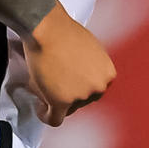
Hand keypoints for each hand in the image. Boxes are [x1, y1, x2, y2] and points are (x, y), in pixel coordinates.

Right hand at [25, 6, 115, 125]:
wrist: (47, 28)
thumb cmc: (63, 31)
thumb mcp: (89, 49)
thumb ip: (90, 66)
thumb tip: (78, 74)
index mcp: (108, 73)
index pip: (95, 90)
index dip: (80, 87)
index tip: (69, 84)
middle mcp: (98, 86)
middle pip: (83, 101)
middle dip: (69, 95)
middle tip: (54, 85)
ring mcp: (80, 95)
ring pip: (67, 109)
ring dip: (55, 100)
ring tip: (44, 87)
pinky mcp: (61, 101)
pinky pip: (54, 118)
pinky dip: (46, 116)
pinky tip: (40, 109)